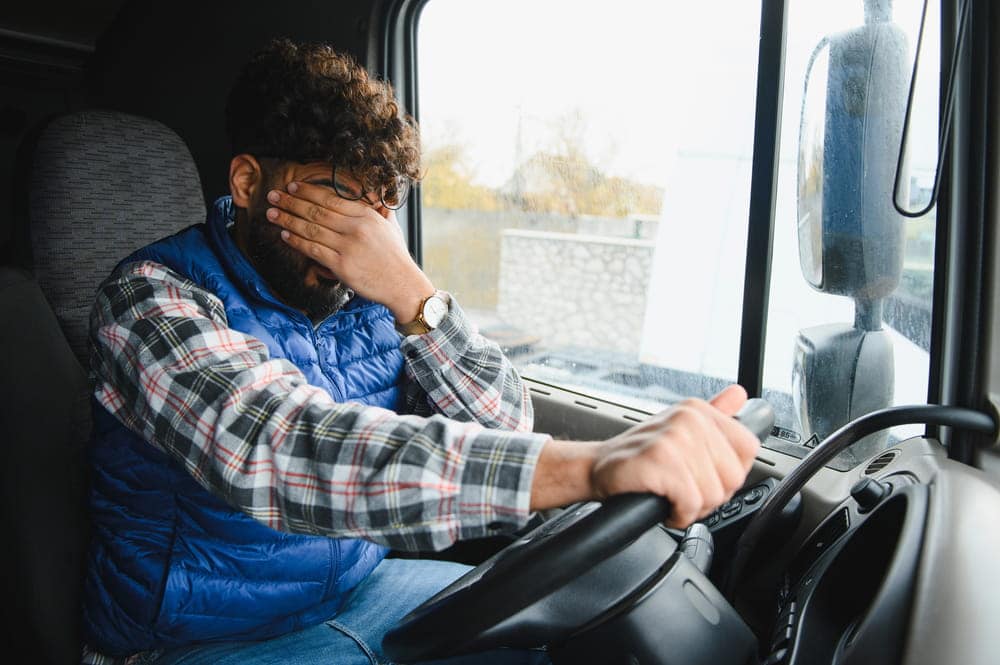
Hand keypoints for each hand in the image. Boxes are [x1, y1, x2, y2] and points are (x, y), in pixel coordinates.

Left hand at [265, 181, 434, 320]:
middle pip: (316, 211)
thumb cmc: (396, 258)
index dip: (308, 191)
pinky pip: (313, 249)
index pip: (331, 199)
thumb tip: (376, 198)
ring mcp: (348, 247)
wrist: (403, 285)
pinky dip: (297, 241)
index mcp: (366, 215)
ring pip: (311, 229)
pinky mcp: (341, 266)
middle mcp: (356, 228)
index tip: (293, 186)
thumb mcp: (391, 227)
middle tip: (273, 195)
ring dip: (288, 220)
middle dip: (291, 202)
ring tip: (272, 213)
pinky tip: (284, 235)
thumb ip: (379, 211)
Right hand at [530, 384, 759, 528]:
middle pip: (733, 477)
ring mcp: (674, 438)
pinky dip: (679, 515)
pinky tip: (664, 505)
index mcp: (698, 410)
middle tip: (683, 490)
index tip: (703, 476)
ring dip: (693, 508)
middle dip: (711, 496)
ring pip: (714, 494)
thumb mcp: (680, 429)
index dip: (728, 473)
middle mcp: (688, 418)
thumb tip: (739, 394)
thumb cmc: (640, 455)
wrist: (596, 466)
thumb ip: (714, 414)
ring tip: (671, 497)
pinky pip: (691, 503)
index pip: (748, 448)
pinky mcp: (660, 460)